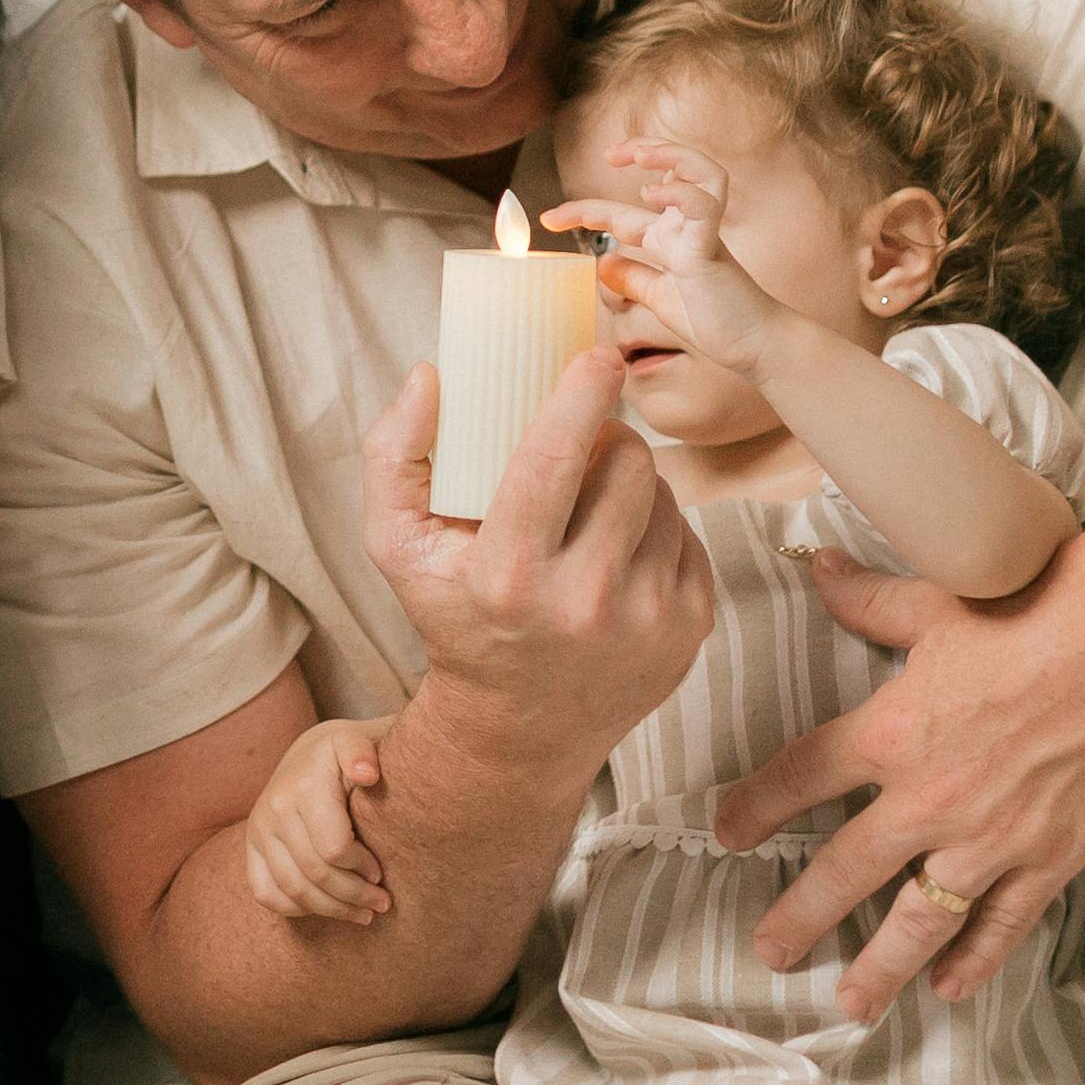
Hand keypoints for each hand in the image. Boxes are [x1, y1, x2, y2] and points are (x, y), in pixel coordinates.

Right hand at [242, 723, 390, 928]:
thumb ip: (362, 753)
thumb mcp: (357, 742)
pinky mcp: (250, 848)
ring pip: (292, 890)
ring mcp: (258, 831)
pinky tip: (324, 907)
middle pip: (315, 874)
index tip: (382, 874)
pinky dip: (296, 908)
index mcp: (303, 787)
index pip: (334, 849)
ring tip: (362, 913)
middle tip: (382, 903)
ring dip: (331, 910)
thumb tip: (367, 774)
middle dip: (353, 896)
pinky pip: (266, 893)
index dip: (362, 869)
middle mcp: (274, 810)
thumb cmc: (345, 755)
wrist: (309, 753)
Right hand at [360, 341, 714, 756]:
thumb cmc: (456, 617)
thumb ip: (393, 454)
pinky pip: (688, 535)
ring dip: (632, 483)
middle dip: (606, 439)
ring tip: (592, 512)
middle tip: (580, 451)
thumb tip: (431, 374)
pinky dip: (656, 529)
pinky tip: (619, 554)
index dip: (580, 395)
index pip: (555, 460)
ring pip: (664, 493)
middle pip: (626, 462)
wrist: (519, 727)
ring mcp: (647, 620)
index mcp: (508, 576)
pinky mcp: (690, 628)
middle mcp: (584, 603)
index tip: (597, 356)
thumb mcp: (397, 545)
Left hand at [558, 151, 781, 377]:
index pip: (622, 211)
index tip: (549, 218)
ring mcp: (702, 233)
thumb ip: (634, 278)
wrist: (754, 345)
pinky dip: (680, 193)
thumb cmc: (715, 319)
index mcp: (671, 238)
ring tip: (640, 155)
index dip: (583, 210)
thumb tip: (602, 264)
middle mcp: (687, 227)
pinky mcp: (712, 249)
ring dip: (670, 154)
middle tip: (609, 153)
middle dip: (639, 149)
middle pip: (672, 168)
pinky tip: (655, 195)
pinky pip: (703, 207)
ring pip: (700, 171)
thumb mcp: (658, 297)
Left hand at [716, 530, 1084, 1012]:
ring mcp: (992, 836)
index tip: (729, 833)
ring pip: (920, 920)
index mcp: (893, 732)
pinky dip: (976, 960)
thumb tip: (819, 567)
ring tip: (850, 1002)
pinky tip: (949, 987)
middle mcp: (931, 797)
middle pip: (846, 871)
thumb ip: (869, 600)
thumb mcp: (937, 601)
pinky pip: (1004, 923)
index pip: (802, 777)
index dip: (759, 806)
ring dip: (880, 967)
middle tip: (770, 949)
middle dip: (801, 915)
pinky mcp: (1051, 856)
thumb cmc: (1037, 607)